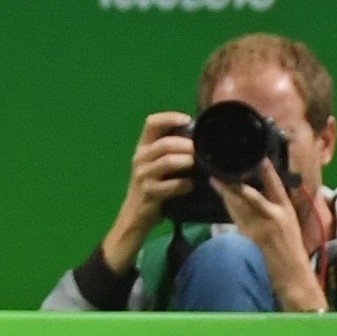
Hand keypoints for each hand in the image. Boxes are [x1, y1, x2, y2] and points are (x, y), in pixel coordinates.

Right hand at [103, 111, 197, 265]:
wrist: (135, 217)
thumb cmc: (151, 188)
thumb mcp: (156, 166)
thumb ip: (171, 152)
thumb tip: (199, 139)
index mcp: (142, 147)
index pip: (151, 123)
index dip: (169, 118)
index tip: (187, 119)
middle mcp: (139, 158)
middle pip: (165, 143)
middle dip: (187, 145)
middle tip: (201, 150)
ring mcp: (142, 176)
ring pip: (168, 161)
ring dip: (187, 162)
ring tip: (199, 166)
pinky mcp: (148, 193)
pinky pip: (171, 185)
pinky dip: (185, 185)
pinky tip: (191, 186)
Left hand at [217, 162, 324, 309]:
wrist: (293, 274)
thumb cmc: (291, 247)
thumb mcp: (289, 222)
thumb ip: (276, 206)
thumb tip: (262, 190)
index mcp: (286, 208)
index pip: (276, 184)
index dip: (267, 170)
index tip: (259, 156)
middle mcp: (275, 214)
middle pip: (251, 193)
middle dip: (235, 181)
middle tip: (221, 167)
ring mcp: (262, 226)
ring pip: (240, 205)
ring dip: (226, 192)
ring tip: (214, 179)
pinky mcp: (251, 237)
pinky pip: (237, 219)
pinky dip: (228, 208)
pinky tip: (221, 199)